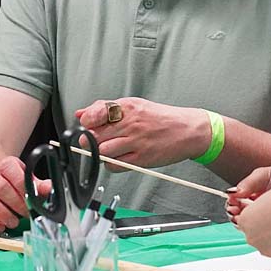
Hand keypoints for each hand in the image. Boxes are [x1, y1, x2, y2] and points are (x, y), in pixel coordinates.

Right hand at [0, 156, 50, 232]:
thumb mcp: (28, 181)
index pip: (13, 173)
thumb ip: (38, 185)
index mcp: (7, 166)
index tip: (32, 200)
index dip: (23, 189)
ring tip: (13, 221)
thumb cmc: (14, 185)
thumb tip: (49, 187)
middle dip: (16, 204)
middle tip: (25, 213)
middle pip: (0, 187)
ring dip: (1, 213)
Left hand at [76, 97, 208, 168]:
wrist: (190, 130)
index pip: (93, 116)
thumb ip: (105, 109)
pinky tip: (120, 157)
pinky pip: (114, 165)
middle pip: (94, 136)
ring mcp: (136, 141)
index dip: (86, 124)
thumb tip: (80, 114)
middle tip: (100, 140)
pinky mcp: (141, 158)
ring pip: (102, 152)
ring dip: (101, 153)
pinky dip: (112, 164)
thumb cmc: (162, 118)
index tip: (88, 127)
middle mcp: (130, 123)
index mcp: (127, 107)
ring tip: (112, 149)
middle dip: (92, 141)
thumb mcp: (135, 105)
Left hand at [232, 177, 270, 258]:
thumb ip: (260, 205)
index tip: (266, 209)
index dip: (256, 212)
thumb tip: (262, 210)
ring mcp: (267, 249)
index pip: (244, 218)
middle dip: (264, 224)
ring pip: (267, 242)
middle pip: (255, 231)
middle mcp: (253, 237)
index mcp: (246, 218)